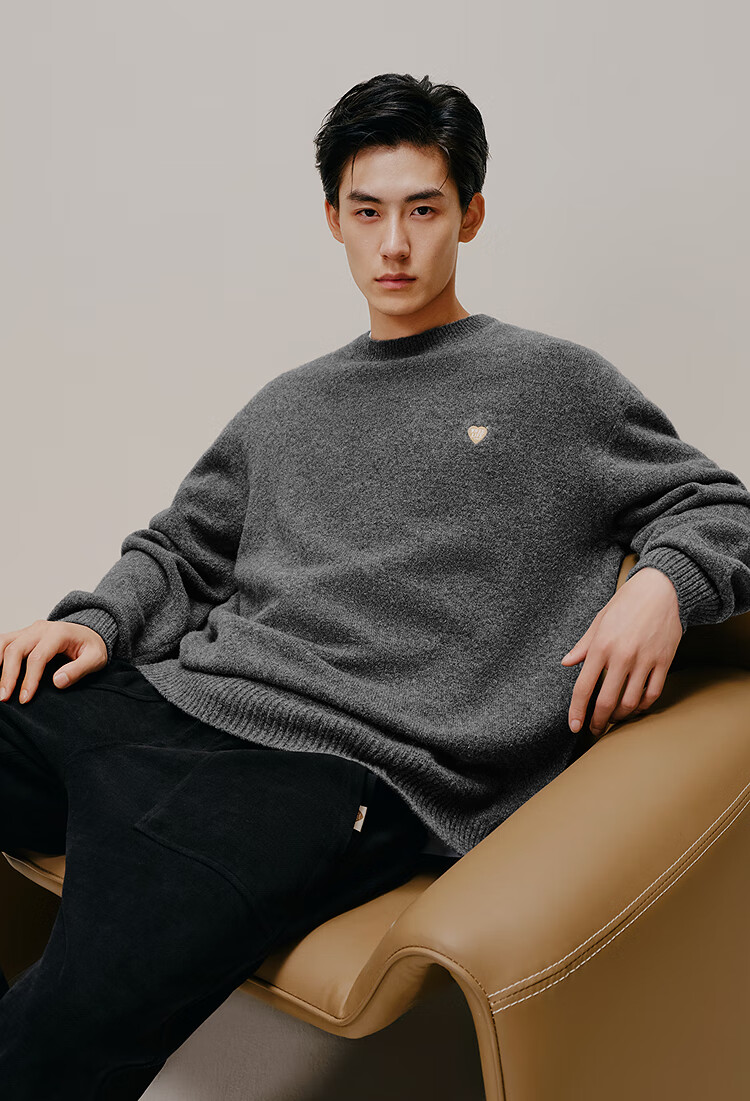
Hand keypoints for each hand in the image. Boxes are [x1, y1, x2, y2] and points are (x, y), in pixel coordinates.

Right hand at [0, 621, 107, 704]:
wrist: (89, 633)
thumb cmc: (91, 647)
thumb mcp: (96, 658)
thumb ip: (79, 670)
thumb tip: (58, 681)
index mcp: (58, 633)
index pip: (38, 657)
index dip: (29, 679)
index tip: (25, 699)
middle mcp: (40, 629)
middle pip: (16, 649)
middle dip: (8, 675)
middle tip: (4, 697)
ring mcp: (29, 630)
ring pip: (5, 642)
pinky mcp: (23, 634)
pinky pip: (4, 642)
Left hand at [561, 567, 682, 738]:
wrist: (661, 589)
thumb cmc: (626, 603)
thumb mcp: (599, 621)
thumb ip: (583, 646)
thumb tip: (566, 663)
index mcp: (601, 646)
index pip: (583, 687)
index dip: (577, 711)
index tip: (575, 726)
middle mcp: (622, 656)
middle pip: (606, 702)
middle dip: (598, 722)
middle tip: (594, 729)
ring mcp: (645, 660)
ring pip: (630, 702)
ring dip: (620, 717)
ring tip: (613, 719)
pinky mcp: (664, 662)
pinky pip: (652, 694)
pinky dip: (642, 706)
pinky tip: (635, 708)